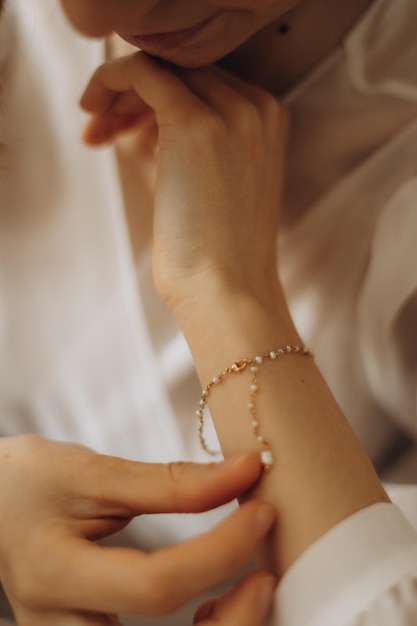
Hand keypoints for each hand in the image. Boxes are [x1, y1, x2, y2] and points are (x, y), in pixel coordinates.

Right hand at [0, 436, 273, 625]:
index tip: (261, 509)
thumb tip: (246, 471)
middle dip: (235, 623)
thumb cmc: (30, 481)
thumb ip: (170, 480)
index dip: (220, 550)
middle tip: (266, 570)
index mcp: (53, 575)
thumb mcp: (91, 470)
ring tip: (247, 583)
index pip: (155, 586)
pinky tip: (214, 600)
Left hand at [80, 53, 287, 315]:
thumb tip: (141, 122)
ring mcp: (231, 111)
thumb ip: (184, 146)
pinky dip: (111, 83)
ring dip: (120, 92)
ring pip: (160, 68)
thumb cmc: (217, 253)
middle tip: (104, 127)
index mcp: (267, 121)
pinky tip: (93, 114)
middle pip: (182, 71)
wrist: (227, 290)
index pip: (203, 83)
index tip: (126, 126)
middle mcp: (256, 107)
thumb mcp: (209, 186)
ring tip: (96, 128)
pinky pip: (142, 73)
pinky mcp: (196, 122)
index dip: (158, 99)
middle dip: (136, 94)